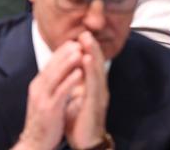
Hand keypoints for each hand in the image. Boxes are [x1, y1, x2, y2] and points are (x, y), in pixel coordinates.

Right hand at [14, 41, 82, 149]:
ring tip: (80, 51)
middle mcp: (38, 88)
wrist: (35, 142)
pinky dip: (70, 81)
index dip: (62, 52)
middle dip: (66, 52)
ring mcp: (43, 98)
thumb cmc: (45, 120)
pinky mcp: (50, 108)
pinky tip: (79, 73)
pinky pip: (61, 92)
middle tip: (79, 41)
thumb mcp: (46, 97)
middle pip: (52, 66)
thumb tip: (63, 68)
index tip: (74, 41)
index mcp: (38, 84)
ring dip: (68, 62)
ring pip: (56, 75)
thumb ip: (53, 83)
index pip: (50, 63)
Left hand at [64, 31, 109, 148]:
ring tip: (87, 39)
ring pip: (97, 70)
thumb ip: (76, 84)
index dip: (88, 49)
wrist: (85, 142)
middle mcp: (99, 88)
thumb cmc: (80, 121)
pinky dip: (91, 69)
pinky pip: (94, 83)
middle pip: (97, 63)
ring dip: (93, 53)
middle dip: (92, 46)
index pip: (92, 64)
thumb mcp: (76, 98)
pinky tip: (87, 59)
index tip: (81, 35)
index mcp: (93, 87)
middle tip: (86, 31)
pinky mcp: (95, 103)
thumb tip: (70, 71)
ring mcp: (99, 95)